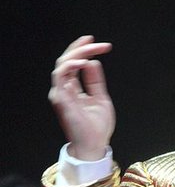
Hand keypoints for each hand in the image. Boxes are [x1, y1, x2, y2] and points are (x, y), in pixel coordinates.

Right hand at [49, 35, 115, 159]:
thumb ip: (95, 81)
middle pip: (66, 61)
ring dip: (76, 53)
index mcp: (73, 90)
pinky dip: (71, 65)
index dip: (83, 51)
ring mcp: (61, 94)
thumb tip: (93, 62)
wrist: (95, 145)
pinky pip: (61, 75)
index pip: (74, 65)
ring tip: (91, 47)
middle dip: (80, 47)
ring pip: (62, 64)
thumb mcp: (100, 98)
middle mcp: (64, 90)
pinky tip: (83, 60)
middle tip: (94, 41)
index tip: (98, 44)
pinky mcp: (61, 98)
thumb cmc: (97, 127)